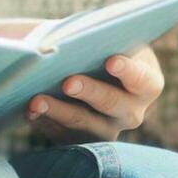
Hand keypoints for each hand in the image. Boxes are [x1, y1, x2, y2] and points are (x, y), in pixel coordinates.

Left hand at [26, 44, 165, 143]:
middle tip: (68, 82)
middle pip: (113, 105)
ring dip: (60, 112)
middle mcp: (132, 112)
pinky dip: (45, 122)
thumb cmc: (100, 45)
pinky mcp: (83, 141)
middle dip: (90, 92)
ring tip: (37, 100)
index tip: (110, 61)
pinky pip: (64, 137)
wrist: (86, 66)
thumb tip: (75, 38)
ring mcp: (108, 130)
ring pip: (85, 126)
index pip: (143, 80)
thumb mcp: (108, 36)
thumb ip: (102, 35)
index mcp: (147, 82)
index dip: (128, 71)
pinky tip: (30, 110)